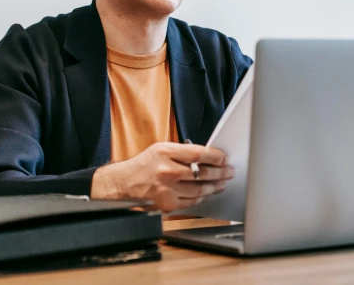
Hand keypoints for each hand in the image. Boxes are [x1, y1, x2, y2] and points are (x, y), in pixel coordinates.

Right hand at [90, 142, 233, 212]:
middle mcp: (166, 171)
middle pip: (202, 173)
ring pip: (200, 190)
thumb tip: (208, 157)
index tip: (224, 158)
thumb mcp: (161, 149)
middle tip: (229, 171)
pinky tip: (208, 192)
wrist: (124, 183)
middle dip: (220, 172)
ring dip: (215, 186)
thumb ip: (183, 152)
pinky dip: (202, 197)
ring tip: (222, 182)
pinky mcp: (167, 204)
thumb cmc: (145, 164)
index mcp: (165, 152)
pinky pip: (192, 202)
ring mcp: (167, 189)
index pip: (198, 154)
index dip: (216, 157)